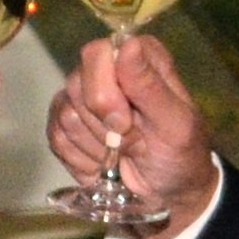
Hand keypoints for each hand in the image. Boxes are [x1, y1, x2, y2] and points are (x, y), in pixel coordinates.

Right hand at [48, 32, 222, 238]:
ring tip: (123, 153)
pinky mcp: (65, 126)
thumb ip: (150, 85)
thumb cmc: (181, 154)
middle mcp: (107, 69)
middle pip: (77, 82)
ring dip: (97, 145)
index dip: (106, 89)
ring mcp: (83, 97)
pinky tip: (104, 164)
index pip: (99, 53)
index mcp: (139, 57)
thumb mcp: (176, 124)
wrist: (168, 195)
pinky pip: (56, 137)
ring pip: (66, 113)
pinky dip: (83, 159)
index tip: (128, 121)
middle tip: (132, 142)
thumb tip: (128, 44)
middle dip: (104, 125)